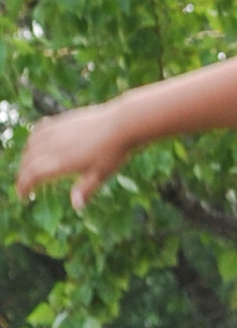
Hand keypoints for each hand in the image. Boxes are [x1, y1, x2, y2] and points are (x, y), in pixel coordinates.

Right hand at [16, 104, 134, 209]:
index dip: (24, 186)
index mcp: (62, 162)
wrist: (122, 123)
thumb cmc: (114, 152)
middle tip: (25, 186)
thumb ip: (86, 189)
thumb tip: (76, 206)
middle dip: (22, 175)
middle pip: (28, 161)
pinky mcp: (63, 120)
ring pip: (31, 144)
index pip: (32, 175)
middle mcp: (55, 145)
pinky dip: (32, 140)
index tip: (23, 196)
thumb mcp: (101, 174)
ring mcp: (58, 131)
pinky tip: (35, 144)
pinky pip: (39, 129)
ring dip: (25, 157)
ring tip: (28, 168)